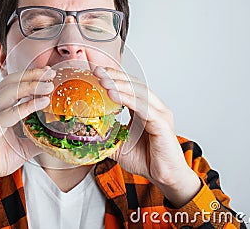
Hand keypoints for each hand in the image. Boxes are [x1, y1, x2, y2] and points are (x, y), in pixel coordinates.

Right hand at [0, 67, 54, 206]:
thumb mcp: (21, 146)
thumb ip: (36, 137)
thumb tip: (56, 136)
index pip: (11, 84)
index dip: (28, 76)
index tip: (47, 73)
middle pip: (11, 82)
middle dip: (32, 76)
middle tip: (50, 73)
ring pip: (10, 92)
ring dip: (32, 86)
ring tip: (49, 86)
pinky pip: (11, 112)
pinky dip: (27, 106)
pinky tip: (41, 102)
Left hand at [94, 66, 200, 206]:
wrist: (164, 178)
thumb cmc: (146, 160)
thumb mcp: (119, 145)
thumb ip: (106, 136)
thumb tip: (86, 133)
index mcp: (146, 110)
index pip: (129, 88)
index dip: (114, 78)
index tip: (96, 73)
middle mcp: (154, 108)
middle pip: (134, 85)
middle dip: (115, 76)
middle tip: (97, 71)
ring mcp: (160, 114)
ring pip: (139, 93)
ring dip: (119, 85)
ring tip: (103, 80)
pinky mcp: (162, 124)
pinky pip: (143, 108)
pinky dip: (128, 99)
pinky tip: (113, 95)